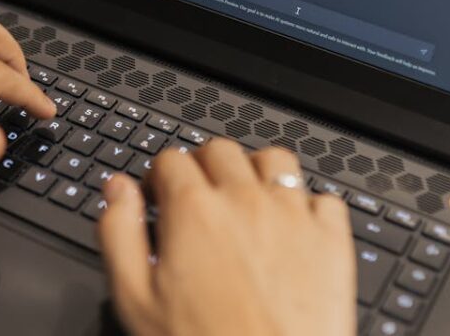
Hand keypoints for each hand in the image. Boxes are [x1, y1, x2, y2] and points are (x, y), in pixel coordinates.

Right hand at [99, 139, 355, 335]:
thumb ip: (119, 233)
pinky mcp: (332, 240)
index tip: (159, 198)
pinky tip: (294, 229)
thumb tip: (117, 191)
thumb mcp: (135, 299)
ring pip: (274, 160)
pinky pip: (324, 198)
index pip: (171, 159)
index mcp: (194, 210)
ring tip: (247, 201)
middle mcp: (245, 200)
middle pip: (220, 150)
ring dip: (255, 171)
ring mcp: (293, 215)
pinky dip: (307, 206)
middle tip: (198, 198)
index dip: (159, 177)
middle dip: (202, 167)